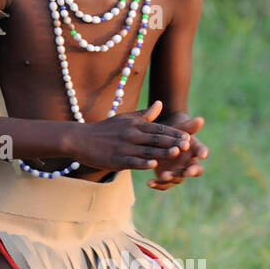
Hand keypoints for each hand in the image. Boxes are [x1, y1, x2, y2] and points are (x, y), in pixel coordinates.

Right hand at [62, 99, 190, 171]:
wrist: (80, 139)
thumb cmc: (105, 129)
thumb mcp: (125, 118)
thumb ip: (144, 114)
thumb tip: (160, 104)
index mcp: (135, 125)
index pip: (159, 128)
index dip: (174, 133)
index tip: (189, 136)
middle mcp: (131, 135)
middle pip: (156, 139)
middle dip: (172, 142)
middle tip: (188, 145)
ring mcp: (123, 147)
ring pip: (146, 150)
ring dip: (162, 151)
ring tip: (175, 153)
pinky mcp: (115, 160)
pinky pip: (131, 161)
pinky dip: (142, 162)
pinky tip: (152, 164)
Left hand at [147, 115, 208, 190]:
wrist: (159, 139)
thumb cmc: (172, 132)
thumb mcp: (178, 129)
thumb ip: (188, 126)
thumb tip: (200, 119)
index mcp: (193, 150)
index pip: (201, 151)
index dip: (203, 153)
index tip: (203, 155)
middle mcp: (189, 163)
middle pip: (194, 170)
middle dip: (191, 171)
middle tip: (188, 171)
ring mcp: (178, 171)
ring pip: (178, 178)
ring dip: (171, 177)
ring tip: (163, 175)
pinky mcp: (167, 177)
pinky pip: (164, 184)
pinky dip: (157, 184)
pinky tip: (149, 182)